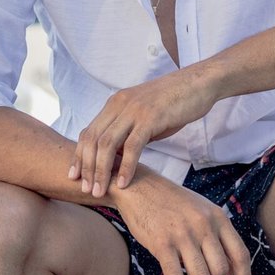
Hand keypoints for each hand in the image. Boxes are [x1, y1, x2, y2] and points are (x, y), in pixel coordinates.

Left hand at [68, 66, 217, 195]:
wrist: (199, 83)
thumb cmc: (175, 102)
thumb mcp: (145, 116)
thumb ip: (129, 132)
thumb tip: (119, 156)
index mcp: (115, 104)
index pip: (88, 133)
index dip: (79, 156)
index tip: (75, 177)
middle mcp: (119, 105)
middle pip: (93, 140)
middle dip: (87, 168)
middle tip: (86, 190)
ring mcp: (134, 110)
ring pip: (108, 144)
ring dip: (101, 171)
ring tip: (100, 191)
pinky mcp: (150, 117)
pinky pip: (132, 146)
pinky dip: (126, 167)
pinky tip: (124, 183)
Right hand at [112, 175, 251, 274]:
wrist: (139, 187)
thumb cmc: (171, 202)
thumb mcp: (201, 211)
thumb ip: (218, 235)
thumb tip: (232, 270)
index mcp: (218, 218)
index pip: (240, 254)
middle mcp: (204, 226)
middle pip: (220, 272)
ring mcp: (183, 234)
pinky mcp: (162, 243)